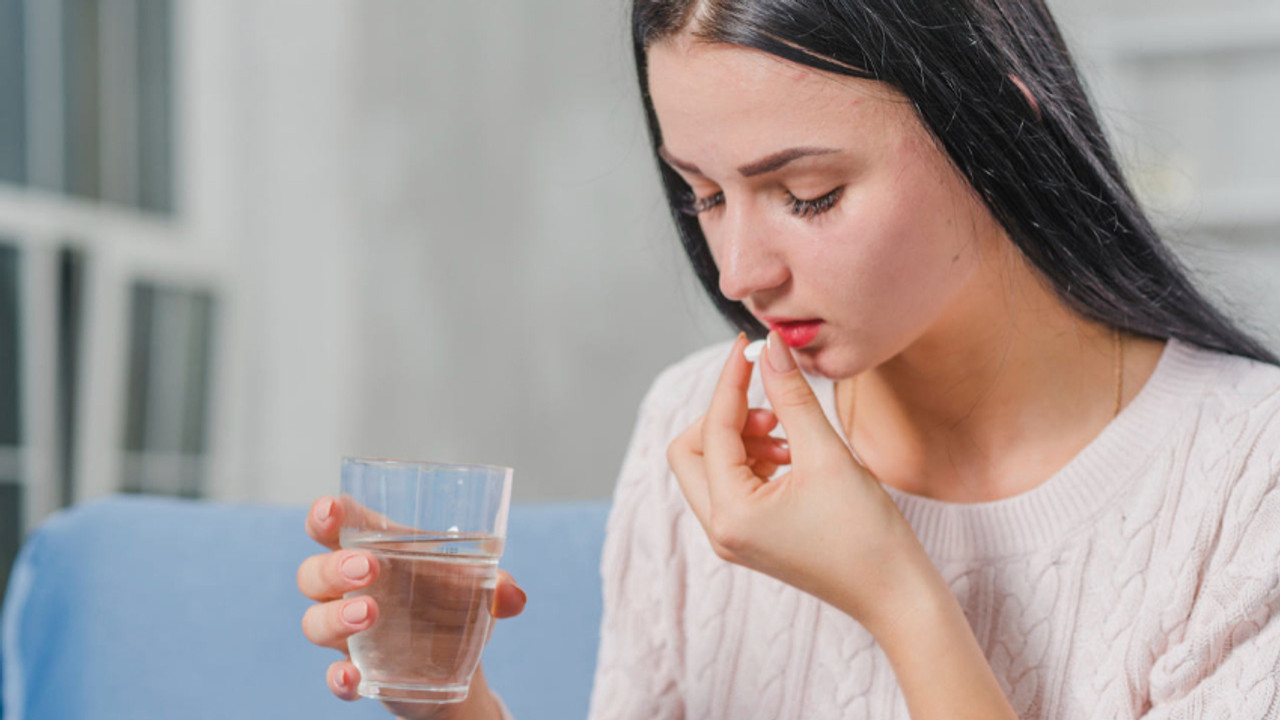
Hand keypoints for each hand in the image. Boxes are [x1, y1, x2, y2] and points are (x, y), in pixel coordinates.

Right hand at [297, 496, 526, 718]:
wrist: (459, 660)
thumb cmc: (456, 602)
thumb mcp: (479, 587)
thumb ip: (497, 586)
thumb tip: (513, 595)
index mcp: (374, 551)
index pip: (332, 526)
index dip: (323, 516)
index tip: (331, 511)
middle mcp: (349, 589)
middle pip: (313, 573)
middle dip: (334, 568)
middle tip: (368, 569)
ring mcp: (348, 633)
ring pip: (314, 621)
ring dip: (334, 616)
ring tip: (368, 613)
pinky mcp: (359, 671)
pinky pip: (334, 676)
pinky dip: (339, 678)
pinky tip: (353, 677)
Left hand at [666, 332, 931, 632]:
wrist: (895, 594)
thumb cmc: (866, 533)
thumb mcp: (827, 454)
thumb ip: (792, 397)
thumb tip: (770, 347)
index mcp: (729, 513)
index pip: (711, 430)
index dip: (730, 383)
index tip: (750, 347)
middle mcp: (719, 529)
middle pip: (690, 451)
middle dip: (725, 417)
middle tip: (770, 407)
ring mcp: (732, 536)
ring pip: (711, 466)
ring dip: (744, 437)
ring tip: (791, 435)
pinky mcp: (751, 536)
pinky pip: (733, 483)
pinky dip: (755, 458)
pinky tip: (794, 454)